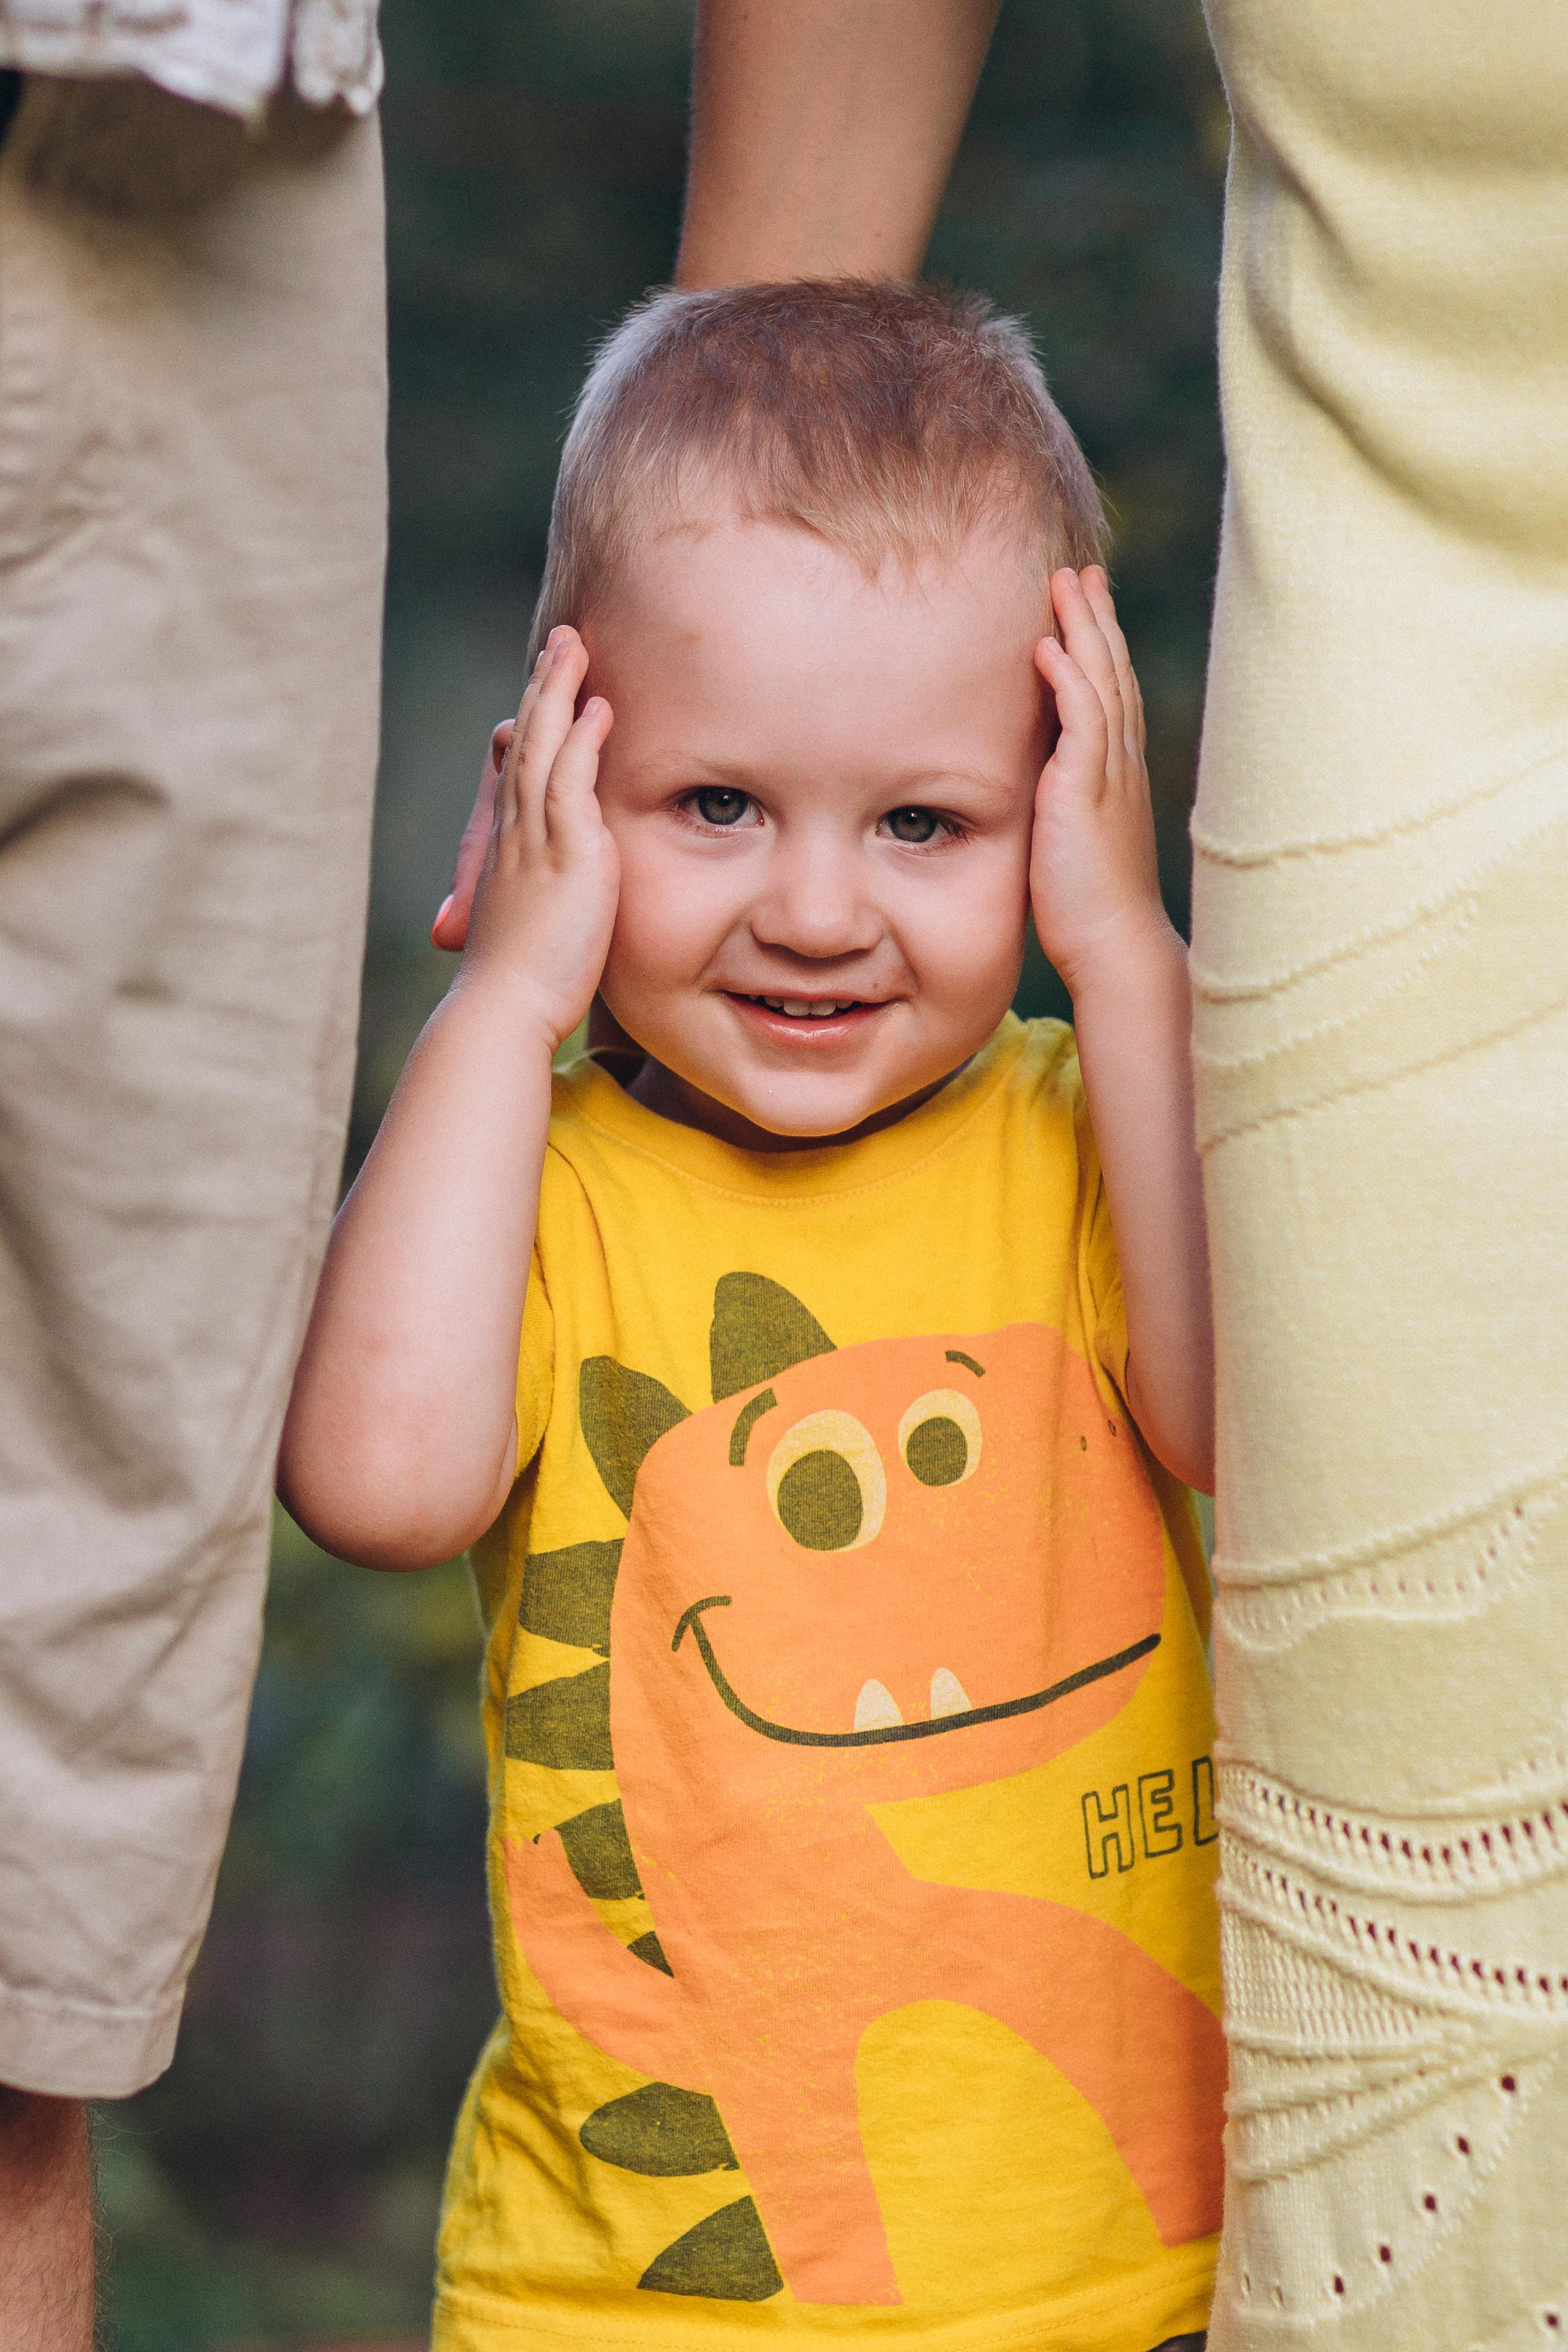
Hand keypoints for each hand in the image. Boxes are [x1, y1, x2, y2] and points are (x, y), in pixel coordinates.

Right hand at [431, 628, 618, 1052]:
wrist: (503, 1009)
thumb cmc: (522, 985)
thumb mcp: (535, 927)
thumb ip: (551, 901)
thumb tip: (561, 903)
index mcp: (511, 848)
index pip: (520, 768)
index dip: (534, 723)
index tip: (549, 687)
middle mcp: (516, 833)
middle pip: (527, 741)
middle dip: (545, 687)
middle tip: (561, 641)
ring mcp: (535, 839)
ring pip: (543, 746)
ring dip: (559, 692)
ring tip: (575, 646)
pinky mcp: (562, 854)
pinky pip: (569, 781)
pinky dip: (581, 740)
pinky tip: (599, 707)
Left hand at [1030, 569, 1169, 994]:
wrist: (1113, 947)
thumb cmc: (1087, 910)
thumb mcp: (1071, 843)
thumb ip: (1058, 807)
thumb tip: (1037, 793)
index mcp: (1115, 777)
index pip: (1111, 695)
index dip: (1100, 647)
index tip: (1086, 606)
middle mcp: (1118, 767)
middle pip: (1112, 675)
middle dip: (1098, 620)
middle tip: (1083, 572)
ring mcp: (1107, 778)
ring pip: (1101, 686)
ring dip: (1084, 632)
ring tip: (1068, 584)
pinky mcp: (1086, 796)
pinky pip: (1082, 726)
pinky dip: (1068, 683)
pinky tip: (1050, 649)